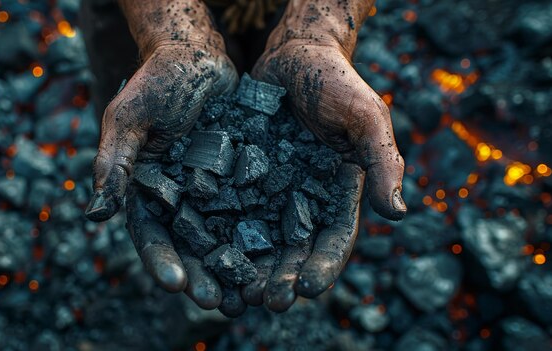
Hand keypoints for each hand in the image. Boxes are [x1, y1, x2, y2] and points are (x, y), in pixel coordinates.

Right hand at [84, 0, 239, 313]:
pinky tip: (280, 255)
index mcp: (147, 191)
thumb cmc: (156, 82)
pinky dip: (266, 234)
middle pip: (192, 248)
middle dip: (204, 276)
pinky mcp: (243, 177)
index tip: (177, 284)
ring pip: (226, 237)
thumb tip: (97, 213)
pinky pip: (256, 208)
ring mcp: (214, 190)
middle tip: (220, 303)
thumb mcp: (129, 118)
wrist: (198, 56)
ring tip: (252, 295)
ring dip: (238, 268)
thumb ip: (115, 162)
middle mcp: (182, 198)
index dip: (163, 261)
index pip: (152, 235)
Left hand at [241, 0, 405, 310]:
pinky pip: (227, 208)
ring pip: (258, 238)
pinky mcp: (241, 177)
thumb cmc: (337, 83)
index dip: (322, 266)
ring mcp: (271, 191)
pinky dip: (218, 233)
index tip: (305, 289)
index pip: (333, 239)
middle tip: (264, 302)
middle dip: (280, 277)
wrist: (294, 55)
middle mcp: (304, 200)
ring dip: (247, 268)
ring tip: (231, 293)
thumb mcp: (366, 118)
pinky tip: (204, 254)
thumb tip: (397, 214)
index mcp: (338, 195)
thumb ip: (382, 163)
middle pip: (292, 248)